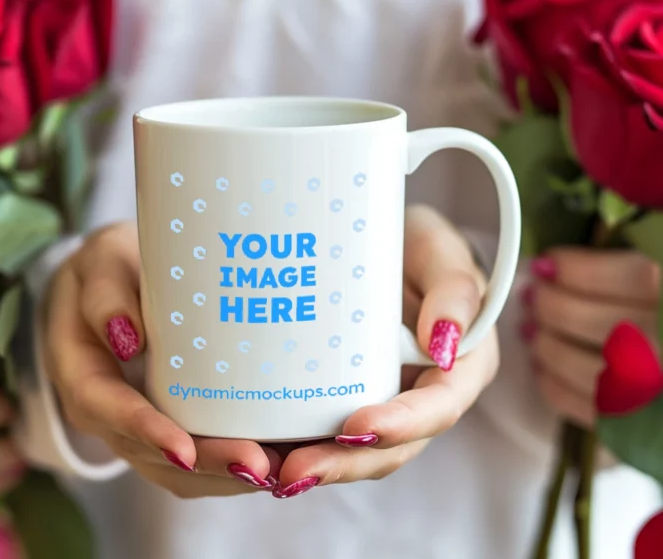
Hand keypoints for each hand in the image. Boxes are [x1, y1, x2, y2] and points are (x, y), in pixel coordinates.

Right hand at [44, 223, 282, 497]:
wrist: (111, 285)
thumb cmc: (107, 269)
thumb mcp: (99, 265)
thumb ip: (104, 296)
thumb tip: (127, 337)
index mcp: (82, 374)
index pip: (107, 410)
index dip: (145, 431)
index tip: (183, 450)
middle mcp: (108, 414)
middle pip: (152, 454)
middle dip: (206, 463)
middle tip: (257, 464)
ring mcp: (137, 428)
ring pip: (177, 470)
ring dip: (226, 476)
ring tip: (277, 470)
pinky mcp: (168, 426)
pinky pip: (196, 462)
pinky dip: (231, 467)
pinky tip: (274, 460)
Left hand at [266, 205, 499, 497]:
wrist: (386, 247)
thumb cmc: (418, 246)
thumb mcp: (440, 250)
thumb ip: (454, 288)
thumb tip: (445, 343)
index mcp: (459, 367)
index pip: (437, 408)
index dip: (402, 424)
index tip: (357, 425)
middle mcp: (422, 396)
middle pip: (391, 446)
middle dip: (344, 463)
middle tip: (295, 471)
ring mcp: (383, 400)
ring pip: (356, 449)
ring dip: (316, 465)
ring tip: (267, 473)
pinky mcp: (346, 397)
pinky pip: (324, 429)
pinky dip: (296, 444)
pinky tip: (259, 452)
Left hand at [523, 248, 659, 427]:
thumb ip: (647, 248)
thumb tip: (601, 225)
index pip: (635, 277)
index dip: (581, 270)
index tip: (548, 262)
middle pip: (606, 325)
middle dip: (555, 308)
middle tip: (534, 295)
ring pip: (596, 372)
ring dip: (549, 348)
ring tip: (532, 328)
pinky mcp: (651, 429)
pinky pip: (596, 414)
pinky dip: (557, 389)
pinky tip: (543, 366)